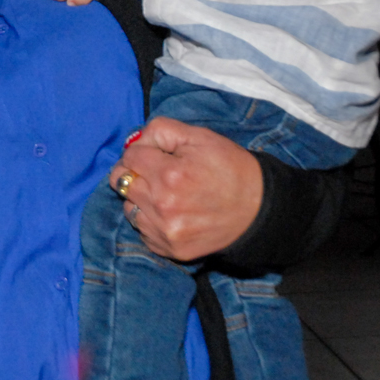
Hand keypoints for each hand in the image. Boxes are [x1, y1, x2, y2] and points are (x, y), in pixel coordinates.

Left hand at [110, 117, 262, 259]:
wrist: (258, 209)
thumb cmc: (230, 168)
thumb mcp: (200, 137)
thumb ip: (161, 130)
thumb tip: (135, 141)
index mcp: (169, 173)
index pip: (129, 157)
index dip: (140, 151)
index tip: (154, 154)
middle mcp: (162, 205)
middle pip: (121, 182)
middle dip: (134, 172)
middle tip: (154, 171)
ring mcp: (165, 230)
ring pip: (128, 208)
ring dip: (139, 198)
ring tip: (164, 193)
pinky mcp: (170, 249)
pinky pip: (142, 231)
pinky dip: (149, 220)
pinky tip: (170, 213)